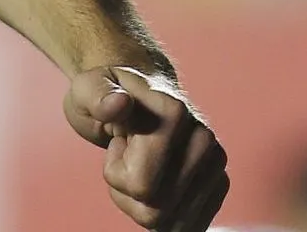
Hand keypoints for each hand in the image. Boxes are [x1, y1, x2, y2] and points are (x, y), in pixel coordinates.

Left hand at [64, 65, 228, 229]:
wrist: (137, 99)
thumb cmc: (106, 95)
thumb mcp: (87, 89)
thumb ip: (97, 97)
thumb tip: (119, 103)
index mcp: (173, 113)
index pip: (140, 185)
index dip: (114, 172)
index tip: (117, 141)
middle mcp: (203, 139)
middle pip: (155, 210)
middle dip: (127, 191)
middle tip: (127, 156)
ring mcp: (215, 163)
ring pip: (169, 222)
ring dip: (142, 203)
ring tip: (140, 166)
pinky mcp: (219, 184)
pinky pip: (186, 226)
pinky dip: (162, 215)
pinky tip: (157, 185)